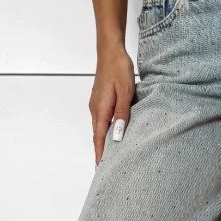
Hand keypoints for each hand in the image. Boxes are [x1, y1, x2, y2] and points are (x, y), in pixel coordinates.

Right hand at [90, 46, 134, 163]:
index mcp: (100, 109)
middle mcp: (95, 109)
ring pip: (99, 128)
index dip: (100, 154)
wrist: (110, 51)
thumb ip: (122, 114)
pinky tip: (112, 134)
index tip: (101, 169)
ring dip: (103, 142)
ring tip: (110, 156)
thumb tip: (117, 135)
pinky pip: (101, 120)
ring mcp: (96, 104)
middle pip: (97, 136)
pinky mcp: (99, 100)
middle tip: (106, 168)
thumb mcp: (126, 92)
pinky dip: (105, 131)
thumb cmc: (118, 68)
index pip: (99, 138)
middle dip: (101, 152)